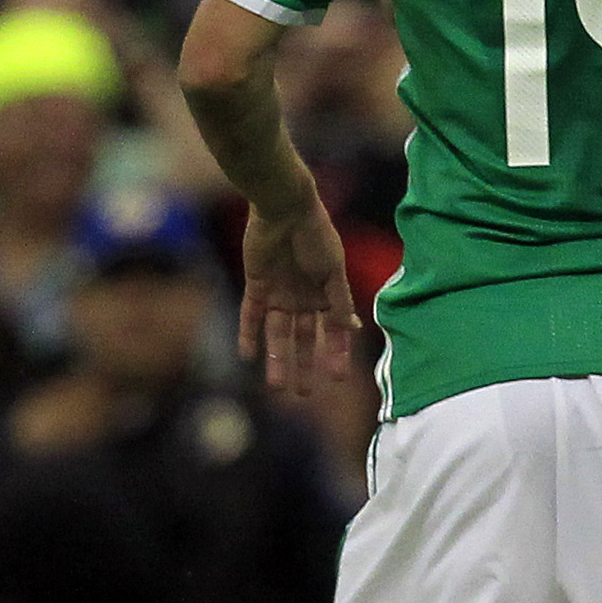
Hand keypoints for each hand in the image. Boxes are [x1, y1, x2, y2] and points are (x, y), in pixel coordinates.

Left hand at [238, 198, 359, 398]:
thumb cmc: (316, 235)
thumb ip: (340, 302)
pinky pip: (250, 316)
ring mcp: (280, 293)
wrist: (284, 207)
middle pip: (304, 339)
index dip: (336, 354)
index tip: (337, 379)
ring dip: (277, 359)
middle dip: (305, 366)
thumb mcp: (334, 271)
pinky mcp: (257, 286)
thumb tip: (354, 331)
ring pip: (278, 334)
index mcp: (328, 294)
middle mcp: (304, 298)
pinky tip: (247, 356)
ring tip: (278, 387)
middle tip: (305, 394)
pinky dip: (249, 335)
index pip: (333, 332)